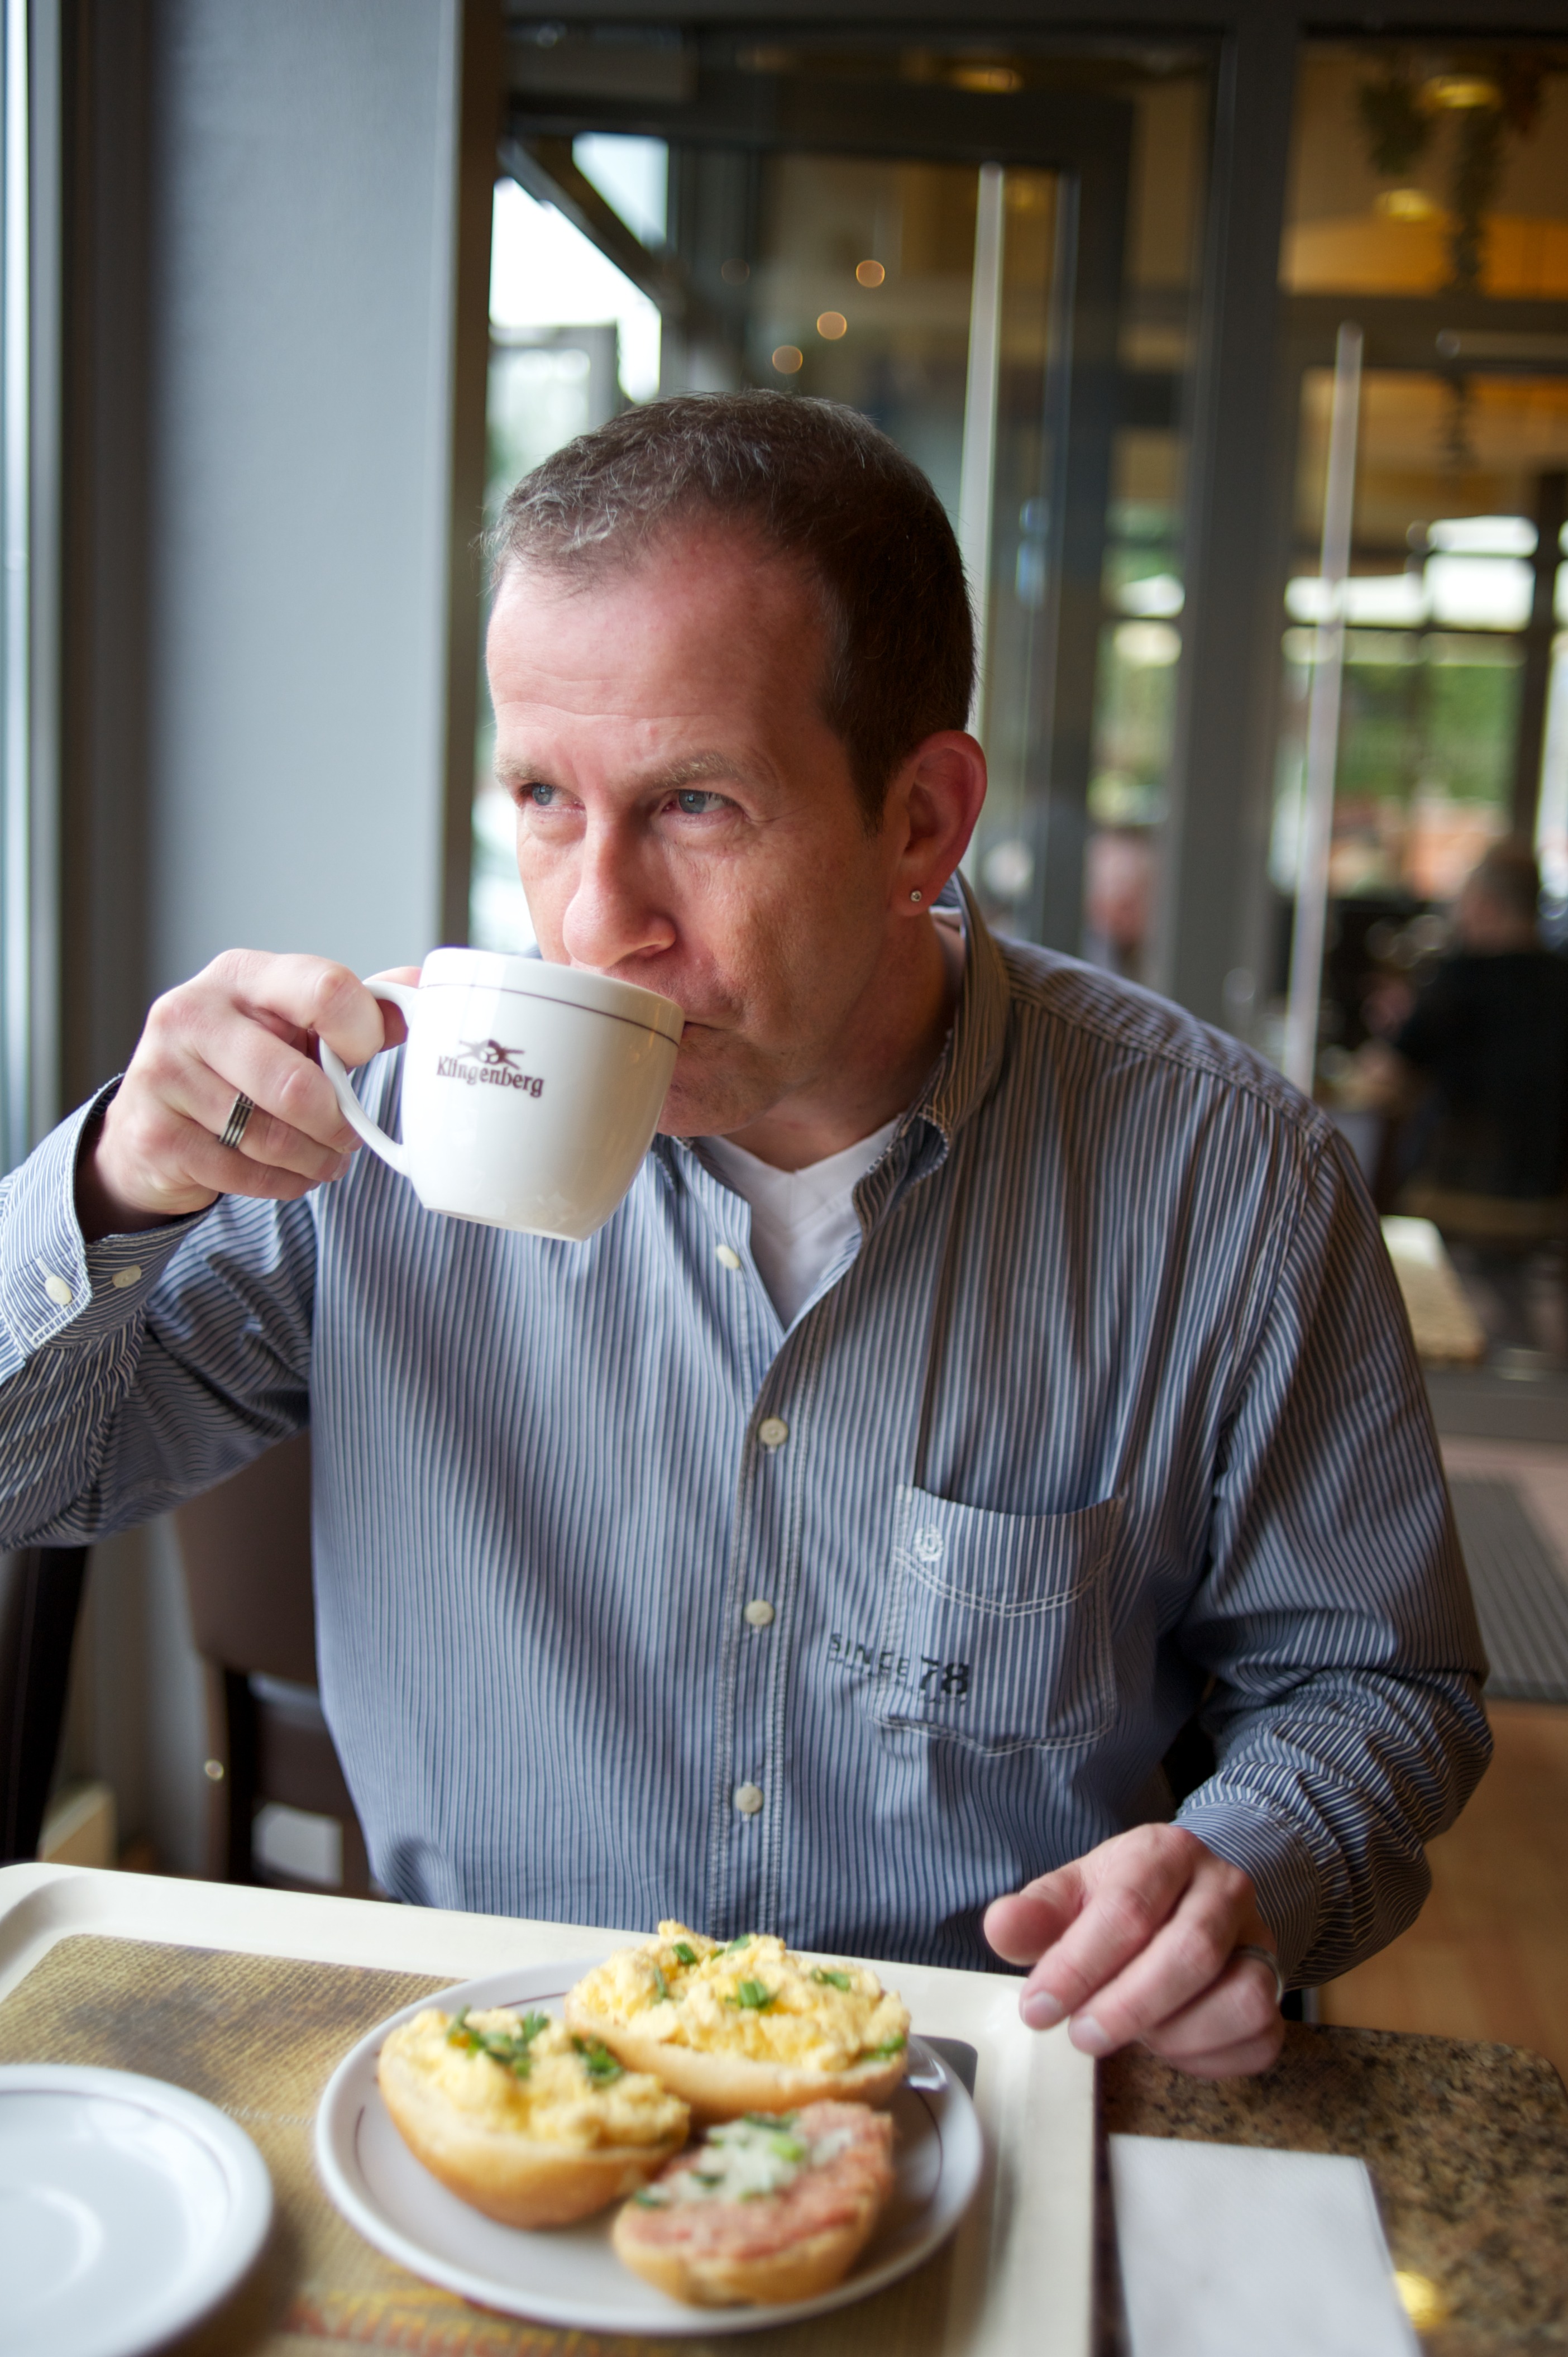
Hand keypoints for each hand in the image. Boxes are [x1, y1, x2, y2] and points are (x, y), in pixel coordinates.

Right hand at [77, 951, 416, 1239]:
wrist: (151, 1119)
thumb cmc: (241, 1063)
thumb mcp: (295, 1024)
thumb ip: (357, 1007)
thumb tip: (421, 983)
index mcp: (241, 975)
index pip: (326, 989)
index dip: (362, 1033)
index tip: (363, 1056)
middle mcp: (192, 1013)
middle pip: (297, 1083)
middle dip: (336, 1122)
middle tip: (348, 1134)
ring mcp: (164, 1073)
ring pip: (270, 1136)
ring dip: (314, 1159)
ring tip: (324, 1158)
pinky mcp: (154, 1133)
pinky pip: (242, 1173)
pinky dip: (282, 1183)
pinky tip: (289, 1174)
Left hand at [983, 1825, 1284, 2079]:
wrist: (1189, 1897)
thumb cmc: (1122, 1900)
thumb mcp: (1072, 1894)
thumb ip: (1034, 1914)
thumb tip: (1000, 1927)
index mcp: (1166, 1853)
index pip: (1127, 1910)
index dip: (1078, 1966)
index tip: (1037, 2008)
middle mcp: (1224, 1888)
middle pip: (1189, 1953)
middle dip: (1127, 2007)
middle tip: (1081, 2036)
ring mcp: (1259, 1937)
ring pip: (1238, 1999)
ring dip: (1175, 2035)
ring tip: (1133, 2034)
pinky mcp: (1276, 1988)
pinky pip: (1258, 2036)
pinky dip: (1209, 2057)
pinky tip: (1170, 2044)